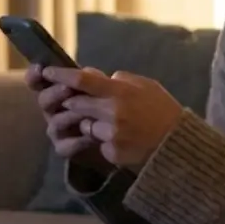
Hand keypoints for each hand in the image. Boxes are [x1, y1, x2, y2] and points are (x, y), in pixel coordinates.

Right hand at [25, 63, 106, 164]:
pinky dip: (78, 141)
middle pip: (43, 100)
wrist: (119, 136)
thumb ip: (93, 78)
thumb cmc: (108, 107)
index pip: (38, 81)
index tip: (41, 69)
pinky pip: (65, 146)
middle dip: (54, 93)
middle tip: (67, 88)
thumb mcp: (103, 88)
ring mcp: (57, 130)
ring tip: (85, 113)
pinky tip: (91, 137)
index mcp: (57, 90)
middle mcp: (53, 109)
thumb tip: (88, 72)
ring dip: (69, 116)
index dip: (34, 75)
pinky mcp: (64, 148)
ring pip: (55, 122)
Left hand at [42, 66, 184, 170]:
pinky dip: (104, 141)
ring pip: (85, 125)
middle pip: (76, 103)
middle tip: (76, 101)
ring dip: (90, 123)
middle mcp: (113, 112)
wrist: (178, 146)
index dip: (61, 74)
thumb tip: (99, 75)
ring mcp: (112, 134)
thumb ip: (121, 79)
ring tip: (115, 124)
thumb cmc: (163, 111)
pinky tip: (123, 140)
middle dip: (72, 102)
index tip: (47, 71)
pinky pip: (97, 143)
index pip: (82, 79)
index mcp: (121, 91)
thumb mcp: (147, 86)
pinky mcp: (112, 152)